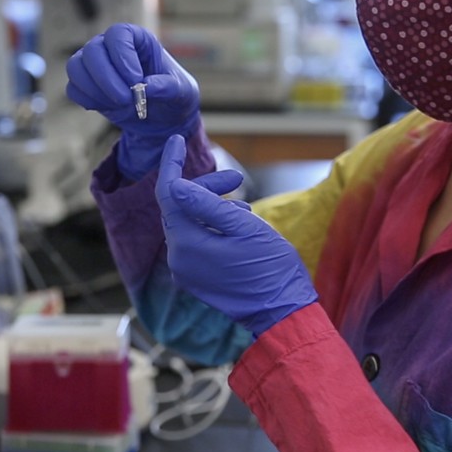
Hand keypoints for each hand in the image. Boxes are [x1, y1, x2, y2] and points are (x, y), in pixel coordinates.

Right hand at [66, 24, 200, 179]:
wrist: (163, 117)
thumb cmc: (174, 96)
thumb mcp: (182, 91)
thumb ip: (168, 87)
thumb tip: (148, 87)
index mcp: (136, 38)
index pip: (117, 34)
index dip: (122, 56)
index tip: (136, 81)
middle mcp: (111, 46)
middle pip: (92, 51)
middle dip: (107, 79)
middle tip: (127, 100)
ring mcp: (94, 65)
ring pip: (76, 68)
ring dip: (96, 91)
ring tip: (121, 105)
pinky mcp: (85, 85)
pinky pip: (74, 89)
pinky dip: (90, 101)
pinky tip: (111, 108)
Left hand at [156, 135, 318, 336]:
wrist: (282, 311)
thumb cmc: (271, 267)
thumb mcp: (244, 227)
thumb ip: (206, 205)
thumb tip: (175, 184)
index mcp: (186, 244)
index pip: (168, 194)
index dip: (170, 164)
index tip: (175, 140)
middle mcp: (179, 258)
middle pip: (180, 207)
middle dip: (206, 188)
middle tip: (238, 180)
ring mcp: (186, 271)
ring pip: (190, 223)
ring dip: (214, 207)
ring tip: (247, 210)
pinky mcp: (196, 278)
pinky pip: (197, 240)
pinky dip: (213, 226)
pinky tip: (240, 225)